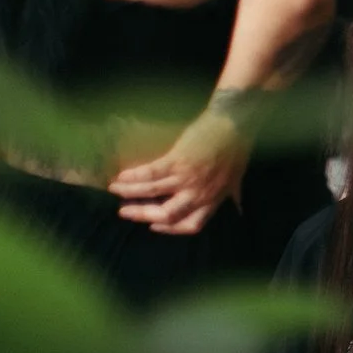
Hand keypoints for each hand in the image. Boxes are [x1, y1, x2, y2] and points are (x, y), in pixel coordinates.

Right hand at [110, 111, 250, 235]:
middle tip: (125, 211)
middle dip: (143, 214)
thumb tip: (237, 207)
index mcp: (214, 200)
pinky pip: (150, 174)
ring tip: (115, 190)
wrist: (236, 122)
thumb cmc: (237, 148)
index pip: (191, 225)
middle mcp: (200, 194)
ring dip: (130, 193)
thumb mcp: (237, 178)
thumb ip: (233, 194)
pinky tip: (121, 176)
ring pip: (152, 193)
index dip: (171, 229)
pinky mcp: (177, 161)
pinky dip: (133, 177)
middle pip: (167, 215)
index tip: (154, 225)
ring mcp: (187, 178)